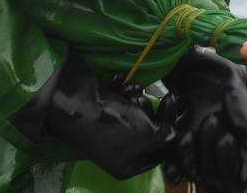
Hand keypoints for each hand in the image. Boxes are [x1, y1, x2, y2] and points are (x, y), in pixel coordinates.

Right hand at [9, 50, 174, 178]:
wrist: (73, 103)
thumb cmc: (113, 124)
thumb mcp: (144, 133)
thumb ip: (162, 135)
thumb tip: (172, 134)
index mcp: (127, 165)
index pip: (157, 154)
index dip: (169, 134)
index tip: (173, 110)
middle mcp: (117, 151)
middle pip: (145, 131)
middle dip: (149, 111)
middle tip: (150, 98)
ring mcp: (107, 130)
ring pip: (132, 112)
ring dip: (135, 96)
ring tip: (131, 89)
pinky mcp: (99, 112)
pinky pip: (117, 101)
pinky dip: (120, 90)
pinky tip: (118, 81)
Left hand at [158, 47, 246, 190]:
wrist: (197, 67)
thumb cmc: (227, 88)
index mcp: (238, 152)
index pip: (234, 177)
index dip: (228, 160)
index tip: (228, 136)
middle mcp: (218, 156)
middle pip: (214, 175)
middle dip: (211, 147)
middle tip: (212, 119)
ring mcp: (197, 153)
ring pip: (193, 172)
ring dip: (191, 150)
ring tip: (192, 125)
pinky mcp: (176, 147)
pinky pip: (173, 166)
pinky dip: (174, 153)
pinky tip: (178, 132)